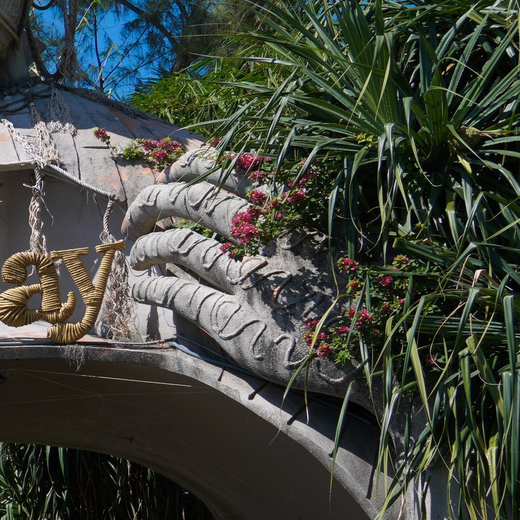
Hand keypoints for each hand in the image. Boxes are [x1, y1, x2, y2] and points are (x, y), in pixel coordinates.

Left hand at [122, 150, 354, 395]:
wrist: (384, 353)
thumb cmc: (366, 294)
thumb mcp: (341, 237)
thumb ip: (301, 213)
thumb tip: (259, 188)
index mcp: (296, 212)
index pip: (229, 171)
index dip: (191, 166)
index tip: (173, 171)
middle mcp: (270, 240)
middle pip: (192, 202)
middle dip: (153, 200)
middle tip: (136, 211)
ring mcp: (252, 282)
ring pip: (179, 247)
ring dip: (147, 247)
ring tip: (135, 253)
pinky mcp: (238, 324)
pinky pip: (179, 297)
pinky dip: (152, 289)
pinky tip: (142, 290)